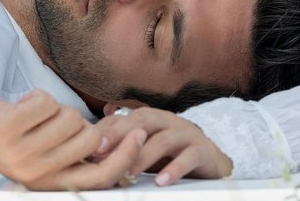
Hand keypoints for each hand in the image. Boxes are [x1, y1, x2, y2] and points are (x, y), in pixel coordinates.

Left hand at [0, 82, 147, 189]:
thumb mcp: (34, 153)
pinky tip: (17, 105)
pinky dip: (36, 94)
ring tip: (29, 115)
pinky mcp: (8, 129)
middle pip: (89, 138)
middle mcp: (35, 174)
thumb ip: (66, 154)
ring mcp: (20, 153)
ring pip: (69, 115)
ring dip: (53, 106)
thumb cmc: (0, 131)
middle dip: (75, 118)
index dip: (126, 156)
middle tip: (49, 119)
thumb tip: (105, 144)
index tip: (138, 133)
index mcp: (47, 182)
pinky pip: (47, 99)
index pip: (100, 177)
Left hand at [96, 106, 231, 185]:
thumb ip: (122, 142)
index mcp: (151, 118)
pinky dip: (174, 169)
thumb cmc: (170, 153)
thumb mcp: (144, 146)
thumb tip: (90, 142)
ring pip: (164, 139)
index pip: (126, 118)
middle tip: (103, 153)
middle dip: (121, 135)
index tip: (90, 146)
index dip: (108, 130)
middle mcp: (168, 120)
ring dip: (144, 155)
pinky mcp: (202, 150)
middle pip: (143, 120)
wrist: (209, 161)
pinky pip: (189, 156)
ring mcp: (186, 133)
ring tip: (129, 172)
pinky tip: (161, 181)